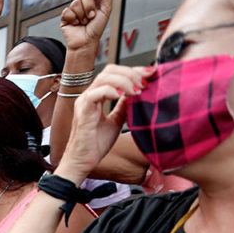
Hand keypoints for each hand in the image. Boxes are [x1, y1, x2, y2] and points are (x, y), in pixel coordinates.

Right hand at [54, 64, 150, 183]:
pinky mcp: (83, 112)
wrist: (83, 162)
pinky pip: (95, 94)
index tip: (150, 75)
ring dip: (124, 81)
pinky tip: (123, 96)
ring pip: (104, 78)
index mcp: (97, 96)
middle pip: (110, 71)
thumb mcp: (117, 121)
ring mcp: (84, 102)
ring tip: (137, 91)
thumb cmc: (95, 144)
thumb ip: (124, 106)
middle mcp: (89, 96)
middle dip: (131, 73)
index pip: (114, 73)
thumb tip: (138, 92)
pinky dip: (110, 91)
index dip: (133, 71)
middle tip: (145, 83)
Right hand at [60, 0, 111, 53]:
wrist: (85, 43)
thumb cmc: (96, 30)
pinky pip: (67, 11)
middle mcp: (83, 4)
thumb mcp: (106, 10)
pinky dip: (73, 19)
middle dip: (89, 6)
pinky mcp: (65, 16)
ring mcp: (74, 10)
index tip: (94, 7)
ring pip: (75, 3)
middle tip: (91, 16)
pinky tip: (76, 24)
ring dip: (81, 15)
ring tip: (83, 22)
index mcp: (94, 1)